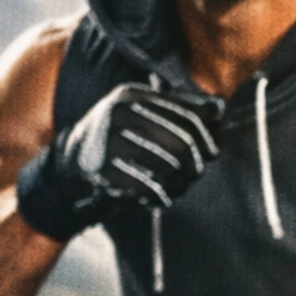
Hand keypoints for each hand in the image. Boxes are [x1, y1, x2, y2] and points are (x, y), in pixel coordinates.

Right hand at [59, 84, 222, 212]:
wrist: (76, 156)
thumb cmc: (123, 132)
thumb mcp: (146, 113)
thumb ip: (181, 109)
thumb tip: (219, 107)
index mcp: (134, 95)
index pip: (185, 116)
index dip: (205, 137)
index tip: (212, 155)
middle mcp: (119, 112)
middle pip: (180, 141)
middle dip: (194, 163)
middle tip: (195, 175)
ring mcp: (107, 140)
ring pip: (166, 165)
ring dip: (179, 183)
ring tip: (179, 188)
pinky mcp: (101, 170)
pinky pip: (144, 186)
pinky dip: (159, 196)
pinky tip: (162, 200)